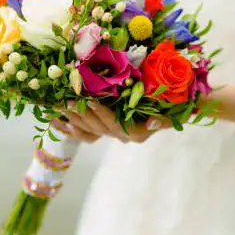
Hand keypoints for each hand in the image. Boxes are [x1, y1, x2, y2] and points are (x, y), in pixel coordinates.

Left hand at [52, 101, 170, 143]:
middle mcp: (123, 135)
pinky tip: (59, 122)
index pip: (115, 124)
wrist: (175, 105)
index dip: (101, 113)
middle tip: (66, 99)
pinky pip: (87, 135)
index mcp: (137, 132)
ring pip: (90, 129)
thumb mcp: (174, 109)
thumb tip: (151, 122)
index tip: (89, 99)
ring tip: (59, 104)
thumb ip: (163, 119)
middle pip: (98, 127)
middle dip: (81, 113)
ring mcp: (113, 133)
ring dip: (73, 118)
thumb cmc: (176, 104)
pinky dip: (73, 130)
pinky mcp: (106, 130)